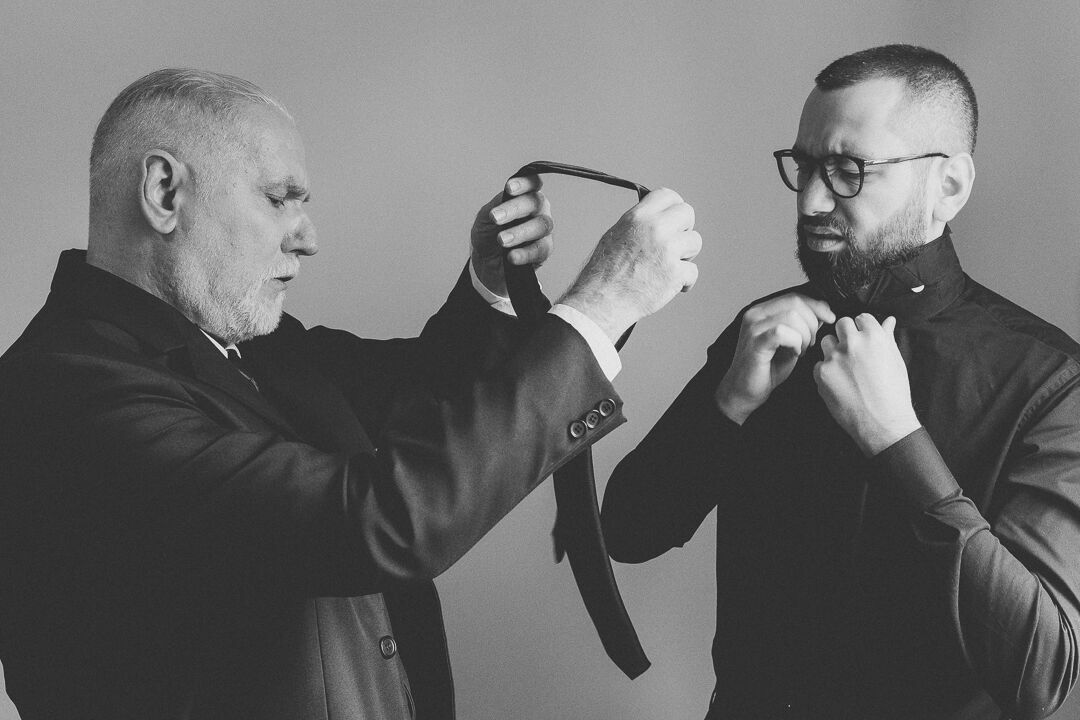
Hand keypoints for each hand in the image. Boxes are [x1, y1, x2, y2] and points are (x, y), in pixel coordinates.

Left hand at [470, 174, 552, 296]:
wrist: (486, 261)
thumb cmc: (489, 234)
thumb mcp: (485, 216)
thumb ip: (496, 205)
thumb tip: (505, 198)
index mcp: (524, 196)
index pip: (531, 183)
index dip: (523, 183)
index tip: (509, 188)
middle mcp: (538, 210)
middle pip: (535, 203)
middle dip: (514, 209)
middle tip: (495, 218)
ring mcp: (543, 230)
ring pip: (541, 226)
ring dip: (520, 232)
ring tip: (501, 240)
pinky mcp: (544, 250)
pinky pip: (540, 250)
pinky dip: (525, 253)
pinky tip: (512, 256)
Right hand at [557, 188, 700, 342]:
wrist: (601, 302)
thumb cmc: (604, 274)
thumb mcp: (615, 236)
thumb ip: (639, 224)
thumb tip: (657, 218)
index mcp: (638, 217)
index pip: (668, 195)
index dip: (674, 207)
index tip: (673, 219)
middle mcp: (654, 229)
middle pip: (687, 213)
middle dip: (684, 228)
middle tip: (674, 244)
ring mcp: (667, 250)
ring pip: (695, 241)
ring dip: (685, 256)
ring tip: (668, 267)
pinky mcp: (675, 273)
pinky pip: (693, 272)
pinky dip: (684, 282)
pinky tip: (671, 286)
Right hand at [715, 293, 834, 423]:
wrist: (744, 392)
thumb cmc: (767, 369)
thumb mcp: (790, 342)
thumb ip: (802, 326)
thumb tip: (822, 313)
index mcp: (762, 311)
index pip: (794, 297)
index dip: (817, 306)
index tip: (830, 319)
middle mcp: (755, 314)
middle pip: (795, 303)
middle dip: (812, 322)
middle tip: (811, 343)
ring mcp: (753, 327)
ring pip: (791, 316)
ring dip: (805, 335)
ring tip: (801, 350)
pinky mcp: (755, 342)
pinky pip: (782, 333)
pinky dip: (795, 342)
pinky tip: (795, 353)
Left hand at [813, 314, 920, 455]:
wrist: (882, 423)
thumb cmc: (893, 393)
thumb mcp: (896, 361)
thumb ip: (887, 337)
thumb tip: (888, 321)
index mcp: (874, 337)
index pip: (861, 318)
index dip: (862, 328)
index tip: (863, 339)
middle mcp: (852, 343)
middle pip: (841, 324)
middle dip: (846, 335)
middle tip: (853, 352)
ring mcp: (835, 357)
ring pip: (826, 341)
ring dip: (833, 350)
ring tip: (846, 368)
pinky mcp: (821, 373)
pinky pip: (819, 364)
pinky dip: (827, 371)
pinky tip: (839, 382)